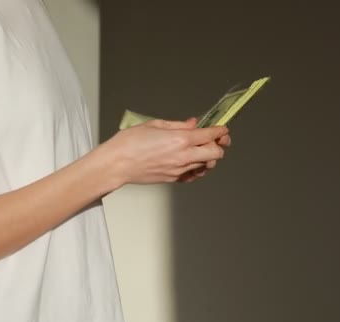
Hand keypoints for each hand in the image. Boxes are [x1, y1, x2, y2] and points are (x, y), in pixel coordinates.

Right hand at [100, 119, 228, 184]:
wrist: (116, 164)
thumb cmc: (129, 143)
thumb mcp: (154, 125)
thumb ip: (178, 125)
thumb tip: (193, 124)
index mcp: (180, 139)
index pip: (211, 135)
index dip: (220, 131)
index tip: (222, 128)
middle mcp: (183, 156)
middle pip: (216, 154)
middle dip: (219, 145)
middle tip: (216, 139)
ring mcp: (180, 170)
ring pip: (207, 165)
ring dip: (208, 156)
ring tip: (202, 149)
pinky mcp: (173, 179)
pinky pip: (194, 175)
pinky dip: (198, 168)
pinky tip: (192, 161)